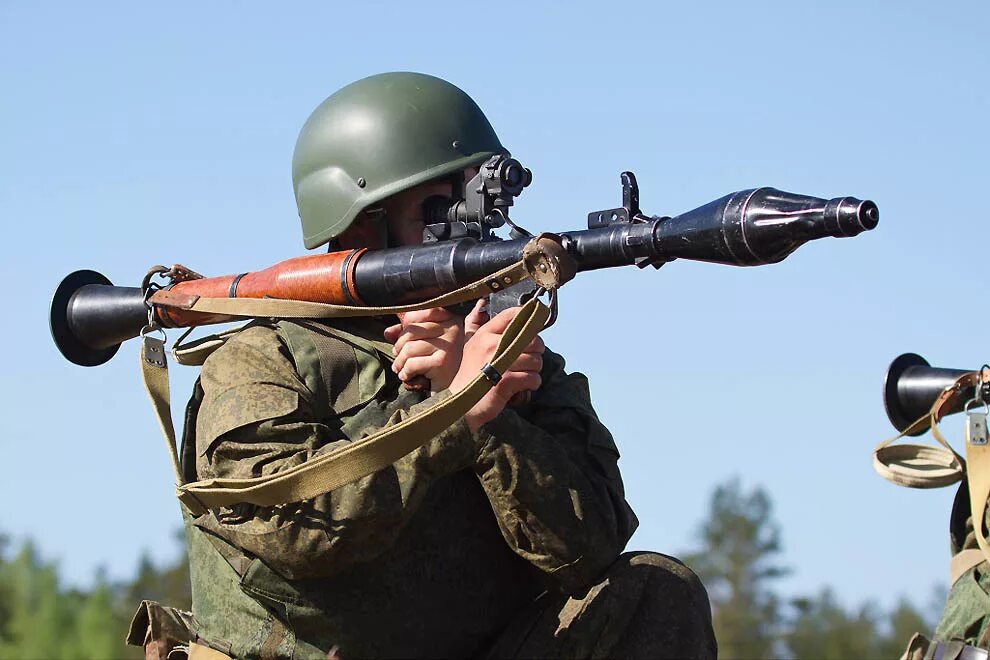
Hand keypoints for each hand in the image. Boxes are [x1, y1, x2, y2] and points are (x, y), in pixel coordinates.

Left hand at [384, 306, 464, 391]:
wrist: (457, 392)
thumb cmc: (440, 367)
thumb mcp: (426, 345)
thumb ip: (409, 334)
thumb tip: (388, 332)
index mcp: (452, 320)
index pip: (424, 311)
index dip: (408, 322)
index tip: (403, 339)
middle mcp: (453, 329)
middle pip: (412, 329)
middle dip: (399, 346)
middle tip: (397, 358)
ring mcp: (449, 346)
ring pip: (409, 348)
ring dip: (399, 362)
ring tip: (400, 369)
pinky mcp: (442, 363)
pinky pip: (412, 364)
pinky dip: (405, 372)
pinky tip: (407, 377)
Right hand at [449, 306, 544, 431]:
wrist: (459, 401)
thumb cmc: (472, 374)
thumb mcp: (476, 346)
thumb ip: (494, 333)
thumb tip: (520, 317)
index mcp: (485, 333)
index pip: (513, 315)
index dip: (529, 319)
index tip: (534, 328)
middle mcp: (491, 344)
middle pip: (533, 341)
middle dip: (536, 353)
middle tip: (528, 362)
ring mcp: (499, 363)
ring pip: (536, 361)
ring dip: (534, 371)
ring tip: (522, 375)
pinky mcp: (505, 381)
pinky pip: (533, 378)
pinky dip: (532, 384)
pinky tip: (522, 387)